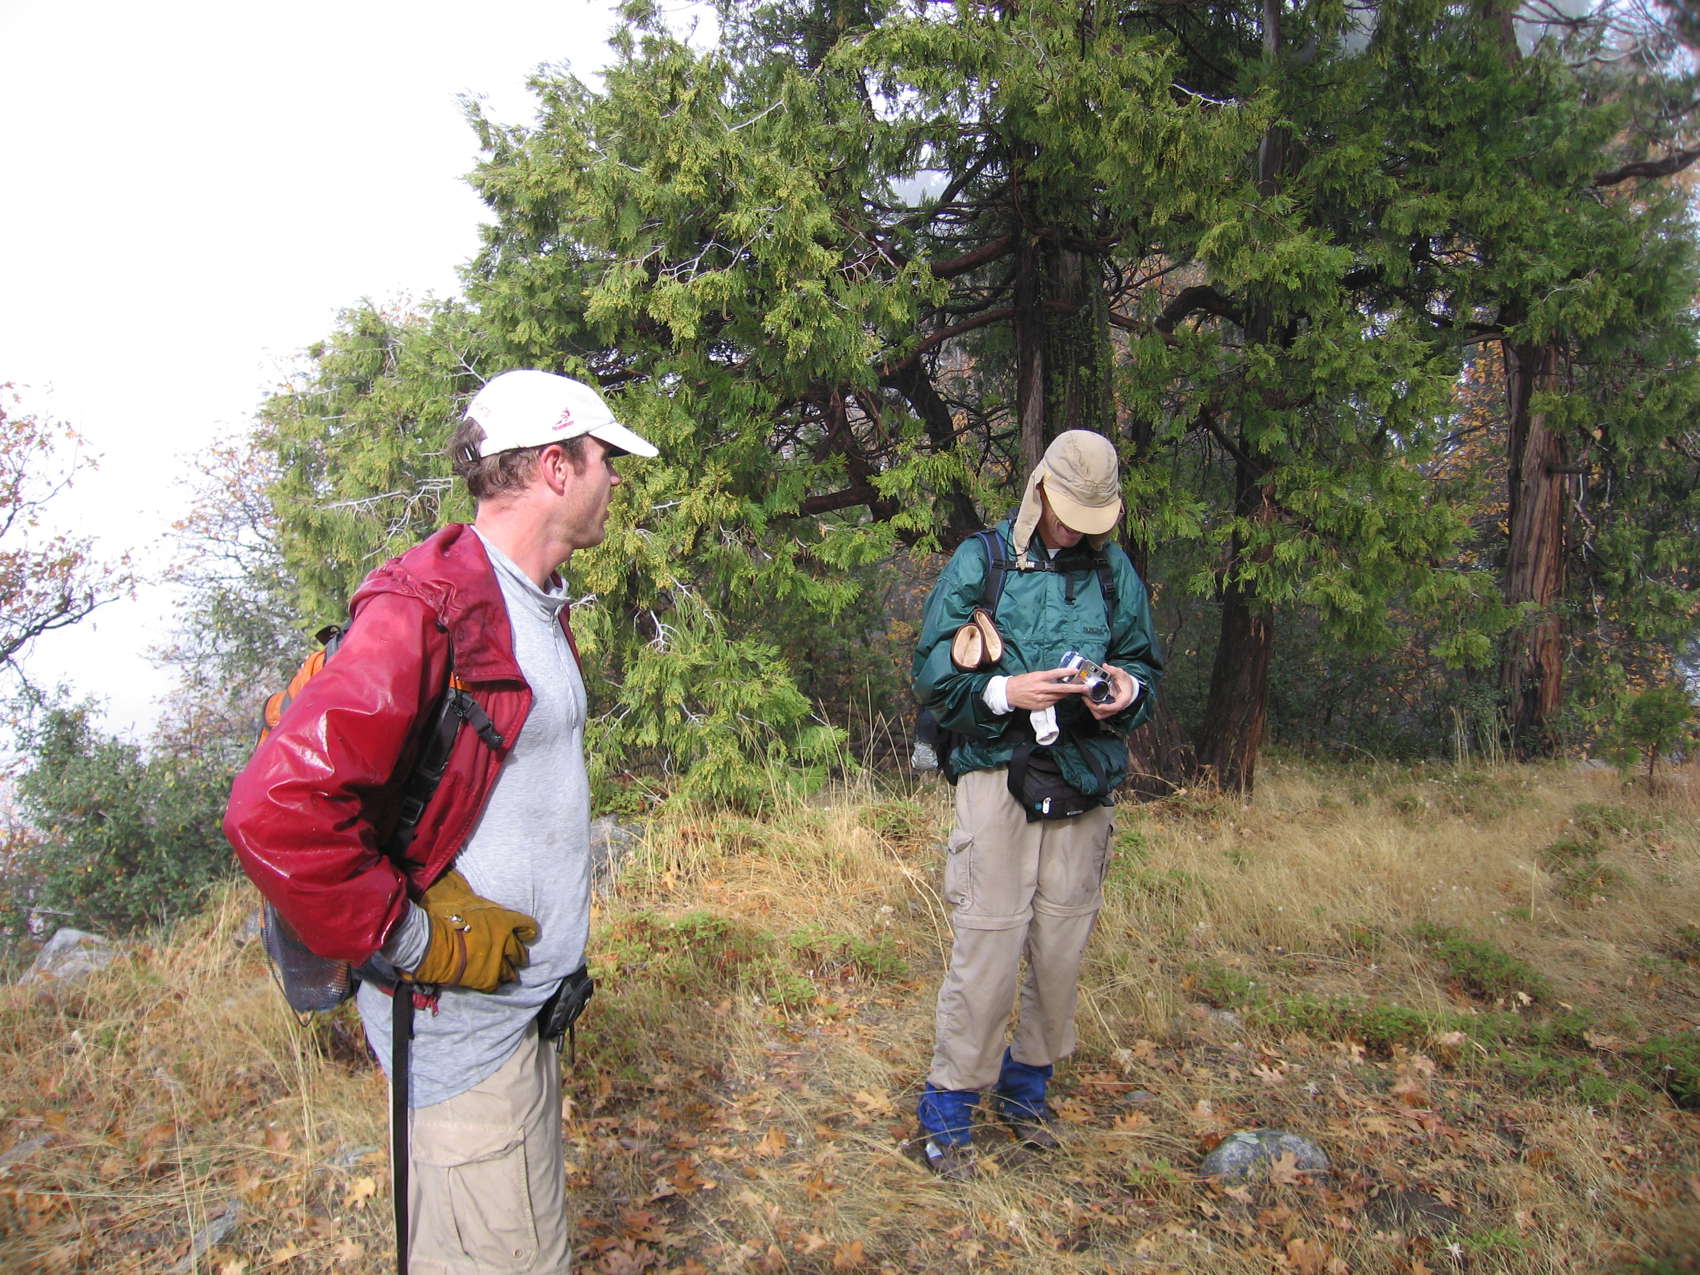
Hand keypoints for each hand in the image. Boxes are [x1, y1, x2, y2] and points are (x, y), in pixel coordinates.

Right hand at [408, 869, 538, 990]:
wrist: (432, 942)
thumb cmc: (444, 916)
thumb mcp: (461, 896)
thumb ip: (471, 894)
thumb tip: (462, 880)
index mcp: (503, 920)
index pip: (528, 925)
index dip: (528, 929)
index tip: (527, 932)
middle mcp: (505, 941)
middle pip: (521, 951)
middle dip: (519, 953)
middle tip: (516, 956)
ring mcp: (497, 961)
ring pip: (512, 970)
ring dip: (509, 969)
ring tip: (507, 971)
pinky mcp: (487, 978)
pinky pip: (498, 983)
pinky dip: (495, 981)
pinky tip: (492, 980)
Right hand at [1004, 667, 1090, 709]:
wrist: (1008, 693)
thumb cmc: (1021, 682)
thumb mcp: (1033, 675)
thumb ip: (1046, 677)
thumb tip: (1060, 678)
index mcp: (1038, 677)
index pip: (1055, 674)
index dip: (1066, 672)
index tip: (1075, 671)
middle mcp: (1040, 688)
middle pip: (1061, 688)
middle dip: (1074, 688)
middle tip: (1085, 687)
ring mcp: (1040, 698)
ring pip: (1059, 697)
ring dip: (1067, 693)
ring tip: (1073, 690)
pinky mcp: (1040, 706)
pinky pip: (1053, 702)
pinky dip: (1057, 699)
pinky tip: (1057, 696)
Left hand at [1086, 664, 1139, 720]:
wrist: (1129, 687)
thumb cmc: (1126, 683)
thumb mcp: (1122, 675)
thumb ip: (1114, 671)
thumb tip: (1105, 666)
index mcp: (1123, 700)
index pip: (1115, 707)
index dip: (1107, 707)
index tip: (1099, 706)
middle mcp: (1117, 707)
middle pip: (1104, 713)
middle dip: (1094, 707)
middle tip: (1086, 698)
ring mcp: (1112, 709)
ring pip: (1100, 715)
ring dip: (1092, 708)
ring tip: (1086, 699)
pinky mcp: (1107, 709)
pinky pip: (1099, 713)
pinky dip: (1093, 708)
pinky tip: (1089, 700)